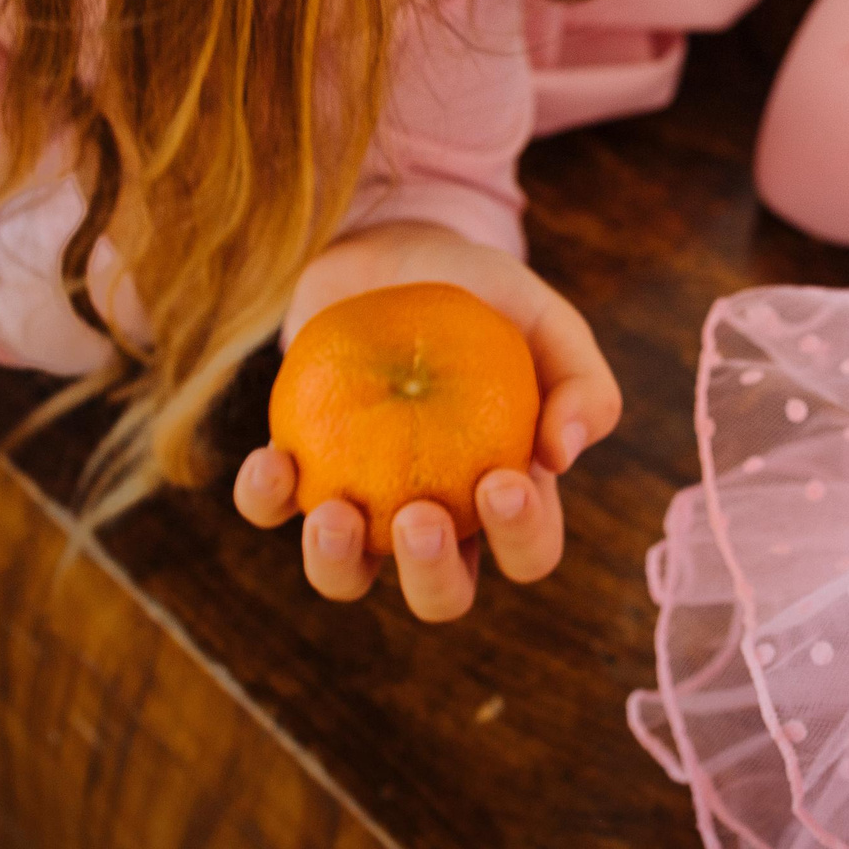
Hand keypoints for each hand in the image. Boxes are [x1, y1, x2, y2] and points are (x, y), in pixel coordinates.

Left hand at [231, 222, 623, 620]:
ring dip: (337, 565)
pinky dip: (266, 498)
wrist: (397, 252)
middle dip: (430, 577)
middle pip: (442, 596)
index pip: (528, 551)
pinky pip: (272, 511)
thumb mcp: (546, 320)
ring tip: (335, 513)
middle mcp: (436, 514)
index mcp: (505, 492)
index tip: (500, 479)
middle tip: (417, 516)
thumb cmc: (483, 294)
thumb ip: (582, 381)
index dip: (520, 539)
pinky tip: (274, 461)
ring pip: (348, 580)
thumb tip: (562, 456)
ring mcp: (362, 498)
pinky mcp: (300, 468)